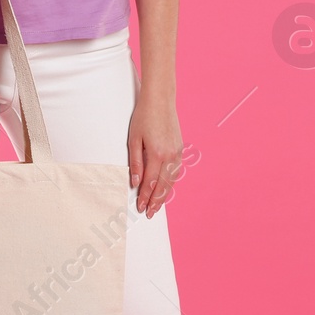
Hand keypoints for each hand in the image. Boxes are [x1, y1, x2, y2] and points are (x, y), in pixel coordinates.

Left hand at [127, 88, 182, 217]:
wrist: (160, 100)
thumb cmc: (143, 117)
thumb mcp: (134, 139)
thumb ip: (136, 163)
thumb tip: (135, 182)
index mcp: (157, 154)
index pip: (150, 182)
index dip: (145, 197)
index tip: (140, 207)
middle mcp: (170, 155)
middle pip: (163, 186)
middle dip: (155, 201)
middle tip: (149, 214)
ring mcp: (177, 152)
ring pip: (171, 180)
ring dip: (164, 195)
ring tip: (157, 206)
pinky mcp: (180, 148)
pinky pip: (176, 171)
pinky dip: (171, 183)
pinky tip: (166, 189)